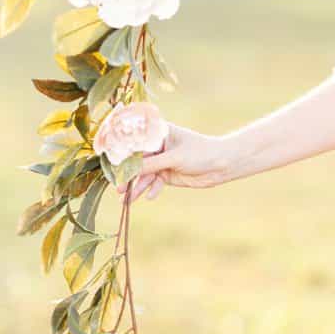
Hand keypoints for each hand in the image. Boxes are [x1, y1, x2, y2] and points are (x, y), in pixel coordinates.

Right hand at [117, 123, 235, 203]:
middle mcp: (158, 147)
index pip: (136, 143)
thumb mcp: (174, 158)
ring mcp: (162, 161)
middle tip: (119, 188)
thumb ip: (151, 165)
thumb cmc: (200, 152)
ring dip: (137, 187)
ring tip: (127, 200)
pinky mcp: (167, 174)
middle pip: (138, 162)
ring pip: (145, 175)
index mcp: (159, 134)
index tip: (113, 167)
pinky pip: (154, 183)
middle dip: (129, 176)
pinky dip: (152, 190)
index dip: (124, 155)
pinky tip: (151, 196)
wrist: (221, 165)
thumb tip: (130, 171)